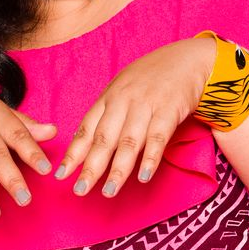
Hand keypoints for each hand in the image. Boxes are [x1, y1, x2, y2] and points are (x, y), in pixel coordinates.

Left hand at [55, 37, 213, 197]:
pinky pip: (158, 137)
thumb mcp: (124, 91)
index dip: (73, 153)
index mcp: (109, 98)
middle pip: (104, 139)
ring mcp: (146, 105)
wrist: (187, 58)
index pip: (86, 129)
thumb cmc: (152, 78)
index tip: (61, 175)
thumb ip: (109, 117)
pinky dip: (150, 158)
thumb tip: (88, 148)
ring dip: (118, 169)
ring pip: (128, 141)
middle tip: (79, 190)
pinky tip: (143, 176)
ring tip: (109, 191)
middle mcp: (123, 101)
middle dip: (90, 167)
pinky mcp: (169, 109)